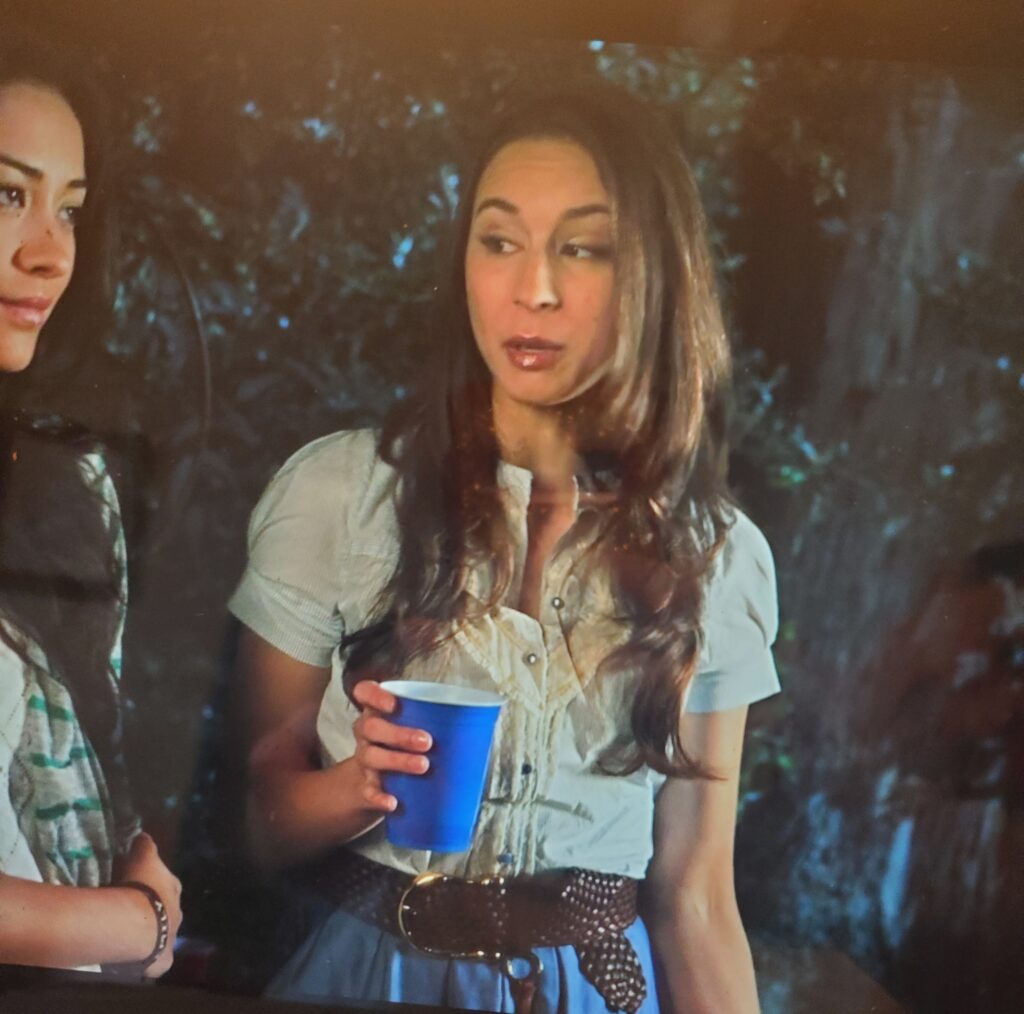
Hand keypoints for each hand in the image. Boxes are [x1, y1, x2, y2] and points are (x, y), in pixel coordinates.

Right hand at [119, 831, 182, 977]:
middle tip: (135, 911)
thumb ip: (145, 845)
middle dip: (157, 910)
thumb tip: (144, 833)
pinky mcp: (163, 961)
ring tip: (133, 936)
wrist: (137, 924)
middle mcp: (177, 913)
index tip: (143, 885)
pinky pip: (157, 961)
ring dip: (153, 934)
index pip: (169, 883)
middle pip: (168, 910)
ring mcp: (172, 938)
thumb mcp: (142, 857)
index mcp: (173, 888)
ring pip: (164, 935)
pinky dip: (149, 960)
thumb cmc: (140, 886)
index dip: (156, 884)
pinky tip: (138, 959)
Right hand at [350, 680, 431, 812]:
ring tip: (423, 766)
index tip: (394, 703)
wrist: (371, 784)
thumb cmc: (403, 747)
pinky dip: (379, 797)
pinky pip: (368, 792)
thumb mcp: (412, 728)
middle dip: (399, 734)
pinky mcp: (365, 787)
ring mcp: (364, 760)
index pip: (365, 693)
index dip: (375, 696)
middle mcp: (366, 733)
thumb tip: (482, 727)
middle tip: (427, 741)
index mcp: (377, 712)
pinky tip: (393, 802)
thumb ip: (434, 722)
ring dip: (398, 761)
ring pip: (372, 756)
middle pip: (371, 727)